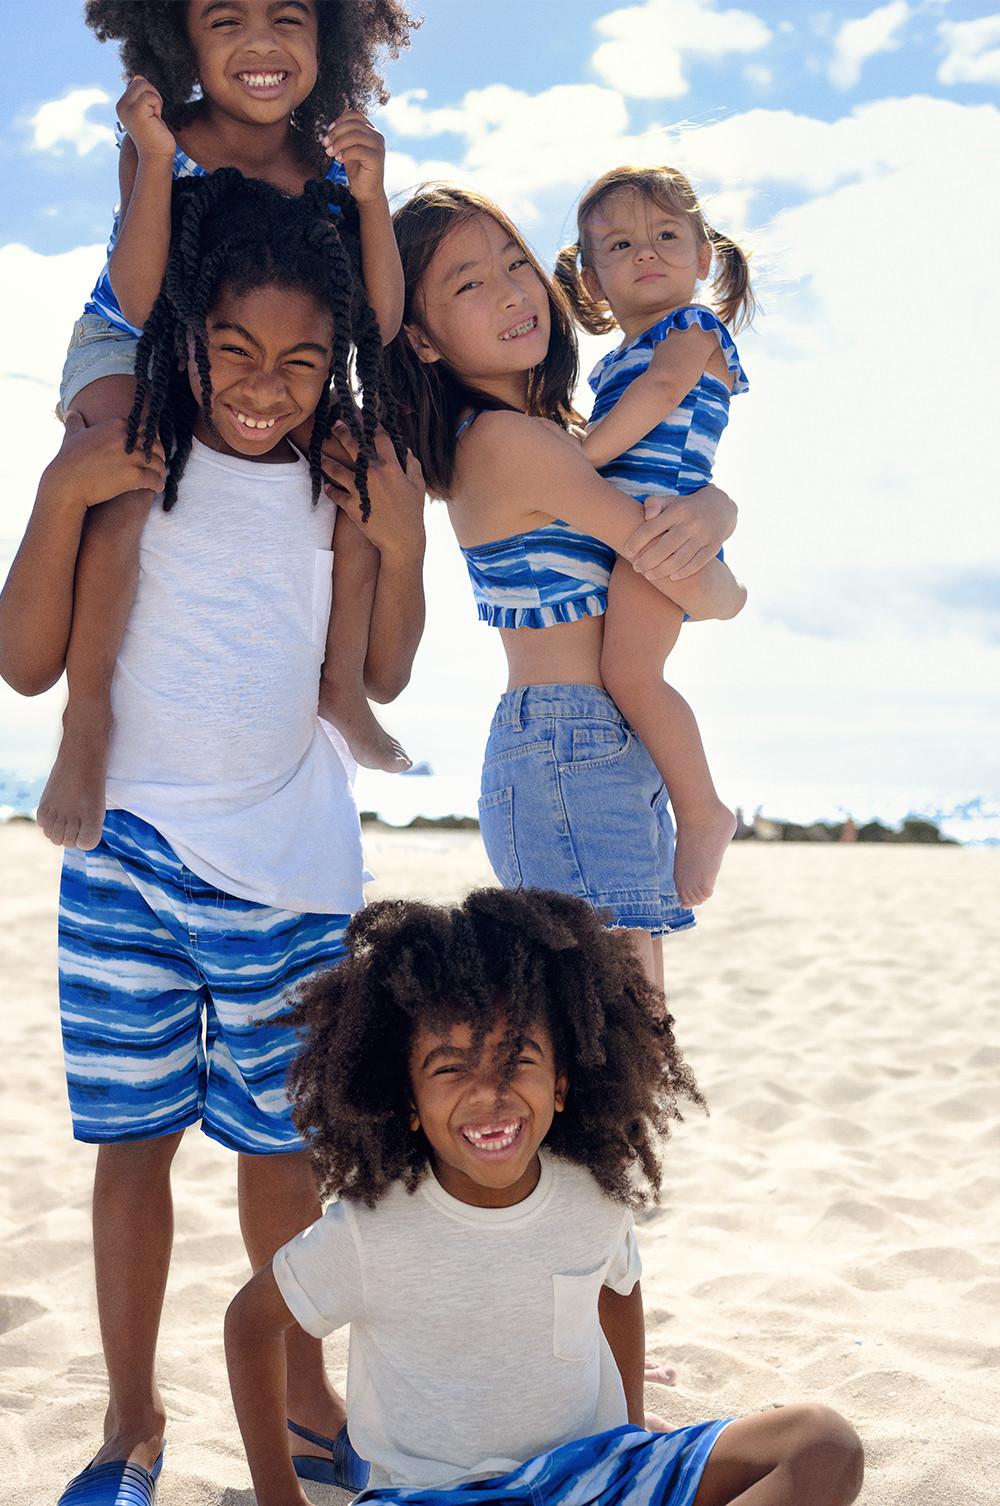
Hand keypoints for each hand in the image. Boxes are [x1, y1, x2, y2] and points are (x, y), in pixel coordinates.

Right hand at [44, 411, 166, 508]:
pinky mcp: (134, 476)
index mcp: (116, 426)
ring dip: (161, 471)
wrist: (66, 483)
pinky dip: (158, 484)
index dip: (150, 440)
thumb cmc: (67, 461)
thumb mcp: (72, 436)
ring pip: (158, 463)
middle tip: (159, 464)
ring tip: (159, 477)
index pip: (145, 429)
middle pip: (155, 445)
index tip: (150, 449)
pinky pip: (154, 479)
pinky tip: (157, 488)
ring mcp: (131, 457)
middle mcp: (126, 439)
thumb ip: (75, 423)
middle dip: (159, 455)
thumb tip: (70, 412)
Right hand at [117, 75, 175, 159]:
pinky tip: (155, 120)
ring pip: (145, 86)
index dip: (150, 95)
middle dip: (153, 96)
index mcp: (122, 104)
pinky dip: (157, 106)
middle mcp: (121, 106)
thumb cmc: (156, 134)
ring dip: (156, 101)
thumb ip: (142, 95)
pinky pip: (151, 96)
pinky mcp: (136, 111)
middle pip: (141, 81)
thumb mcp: (148, 110)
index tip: (152, 113)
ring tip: (154, 118)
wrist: (156, 155)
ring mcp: (126, 108)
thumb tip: (138, 77)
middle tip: (154, 115)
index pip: (137, 82)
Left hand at [320, 422, 424, 557]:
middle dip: (343, 431)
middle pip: (353, 446)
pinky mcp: (351, 505)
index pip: (379, 437)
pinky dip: (330, 489)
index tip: (363, 414)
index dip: (371, 423)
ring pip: (336, 469)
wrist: (402, 540)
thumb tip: (404, 449)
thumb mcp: (418, 485)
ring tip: (320, 455)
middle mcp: (373, 474)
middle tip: (335, 423)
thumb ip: (411, 464)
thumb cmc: (412, 512)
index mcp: (391, 466)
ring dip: (326, 460)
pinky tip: (326, 485)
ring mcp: (360, 489)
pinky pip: (335, 493)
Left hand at [322, 111, 386, 205]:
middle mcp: (377, 136)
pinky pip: (358, 150)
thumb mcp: (348, 149)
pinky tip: (338, 159)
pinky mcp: (376, 158)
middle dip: (336, 132)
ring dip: (338, 143)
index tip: (328, 131)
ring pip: (355, 135)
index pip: (355, 115)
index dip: (340, 120)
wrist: (367, 192)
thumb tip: (329, 129)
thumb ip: (343, 137)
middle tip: (325, 143)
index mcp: (370, 131)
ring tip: (329, 153)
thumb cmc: (357, 172)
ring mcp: (378, 146)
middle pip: (353, 124)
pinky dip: (345, 153)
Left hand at [621, 485, 736, 581]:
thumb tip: (646, 516)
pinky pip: (697, 564)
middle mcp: (691, 523)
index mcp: (677, 510)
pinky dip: (684, 572)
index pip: (652, 528)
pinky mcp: (714, 547)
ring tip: (649, 575)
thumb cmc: (686, 507)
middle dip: (647, 560)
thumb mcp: (671, 500)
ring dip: (662, 570)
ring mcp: (704, 536)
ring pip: (680, 559)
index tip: (627, 551)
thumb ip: (654, 504)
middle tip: (636, 568)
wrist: (722, 507)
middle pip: (664, 547)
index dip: (637, 541)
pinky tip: (671, 578)